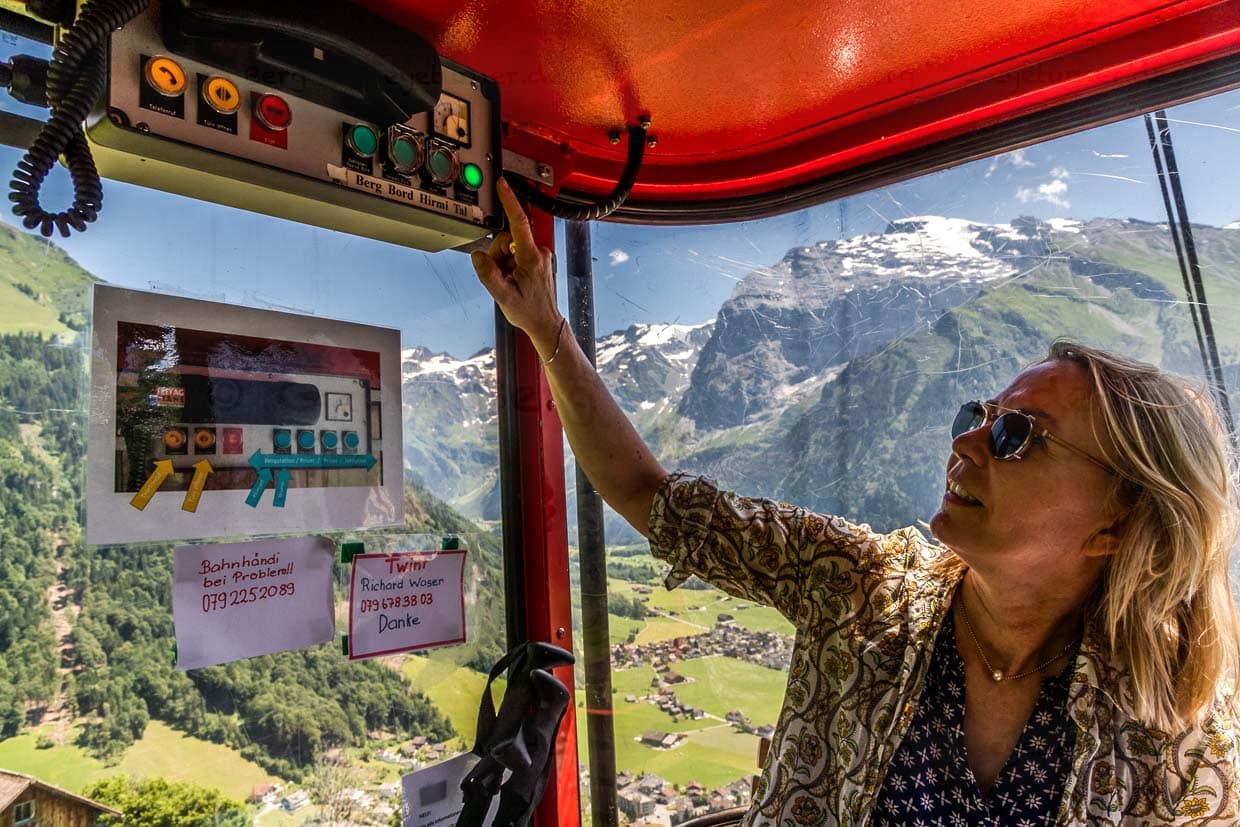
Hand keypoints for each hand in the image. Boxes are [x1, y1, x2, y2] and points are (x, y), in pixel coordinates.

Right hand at [470, 178, 562, 350]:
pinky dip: (509, 264)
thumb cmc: (528, 311)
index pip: (518, 222)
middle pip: (506, 238)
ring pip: (509, 246)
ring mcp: (539, 255)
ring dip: (503, 261)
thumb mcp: (503, 297)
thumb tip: (479, 256)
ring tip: (509, 279)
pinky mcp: (537, 259)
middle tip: (501, 275)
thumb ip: (488, 275)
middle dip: (497, 254)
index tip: (503, 185)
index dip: (509, 201)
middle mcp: (538, 252)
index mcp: (531, 257)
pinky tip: (513, 278)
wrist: (544, 322)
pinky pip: (515, 254)